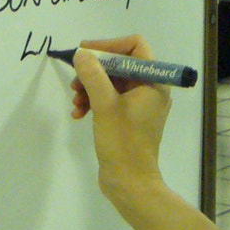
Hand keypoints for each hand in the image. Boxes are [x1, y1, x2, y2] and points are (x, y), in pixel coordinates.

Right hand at [68, 34, 171, 205]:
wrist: (130, 183)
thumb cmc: (123, 142)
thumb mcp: (104, 105)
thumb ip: (93, 75)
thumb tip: (82, 53)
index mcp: (154, 81)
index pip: (135, 46)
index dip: (109, 45)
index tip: (86, 52)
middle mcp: (150, 89)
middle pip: (120, 64)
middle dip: (95, 70)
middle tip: (75, 81)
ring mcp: (140, 105)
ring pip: (112, 82)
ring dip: (90, 87)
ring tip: (75, 101)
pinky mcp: (129, 119)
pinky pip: (110, 99)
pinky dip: (93, 102)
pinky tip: (78, 113)